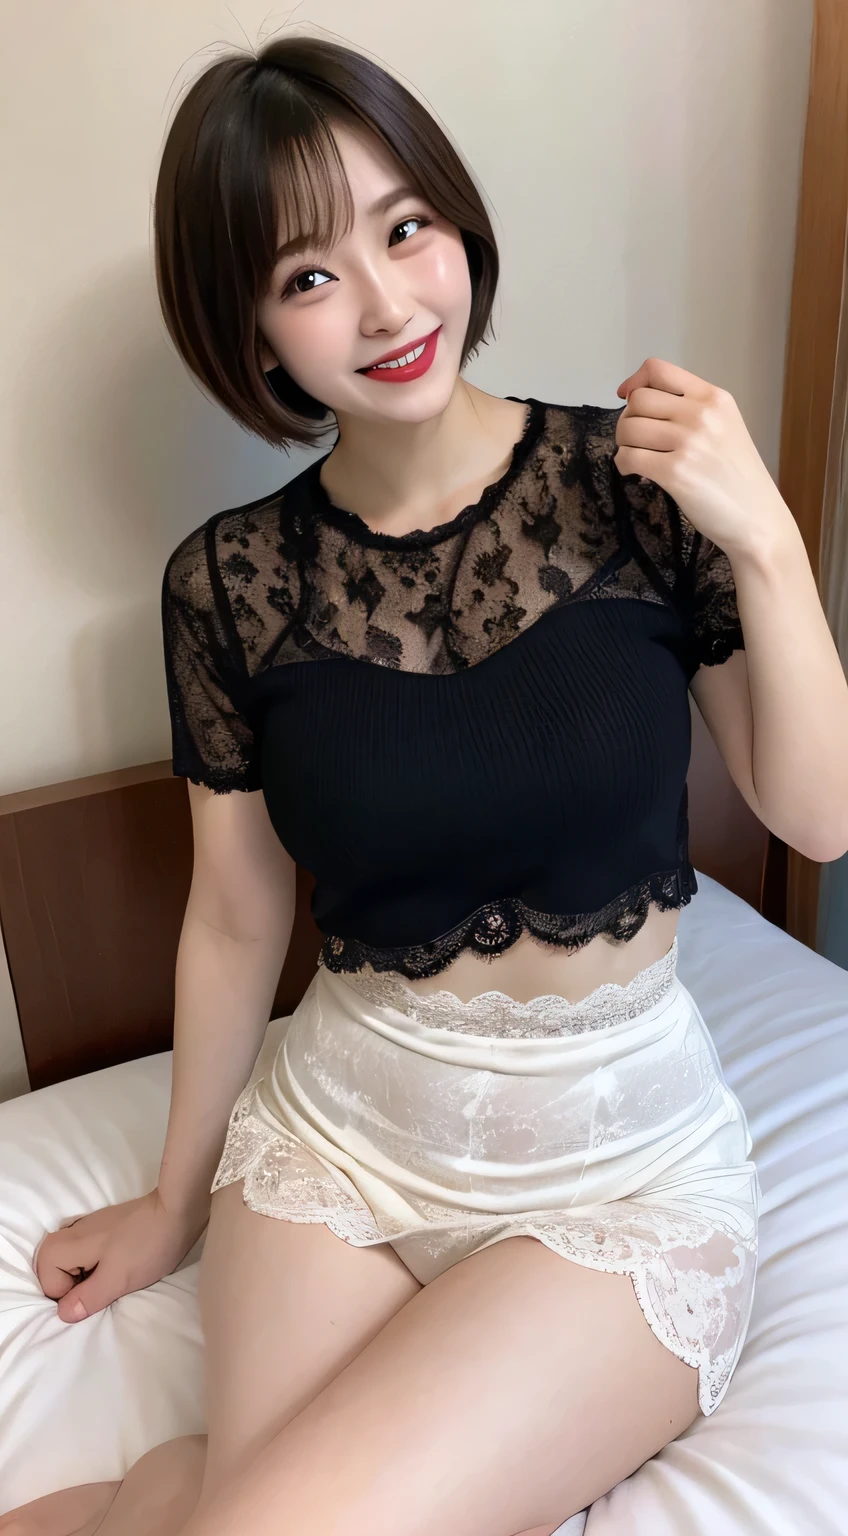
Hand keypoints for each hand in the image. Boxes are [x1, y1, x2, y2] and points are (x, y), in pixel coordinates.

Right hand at [34, 1189, 208, 1323]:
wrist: (177, 1209)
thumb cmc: (147, 1245)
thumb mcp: (117, 1279)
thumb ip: (87, 1298)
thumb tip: (63, 1314)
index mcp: (62, 1245)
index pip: (49, 1287)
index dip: (71, 1297)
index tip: (99, 1291)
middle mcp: (66, 1233)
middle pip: (54, 1275)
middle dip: (76, 1289)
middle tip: (105, 1288)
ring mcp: (84, 1228)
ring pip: (71, 1266)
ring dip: (87, 1280)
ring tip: (115, 1279)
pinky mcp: (101, 1228)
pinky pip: (86, 1256)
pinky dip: (96, 1267)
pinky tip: (120, 1267)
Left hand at [614, 357, 793, 557]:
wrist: (757, 519)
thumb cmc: (738, 478)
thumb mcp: (725, 427)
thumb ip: (692, 410)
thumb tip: (640, 402)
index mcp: (714, 397)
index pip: (658, 369)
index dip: (635, 382)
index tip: (627, 398)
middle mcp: (702, 413)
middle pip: (637, 400)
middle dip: (628, 420)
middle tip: (637, 440)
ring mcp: (688, 442)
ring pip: (628, 428)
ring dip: (624, 444)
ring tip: (639, 457)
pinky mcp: (675, 472)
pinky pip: (628, 457)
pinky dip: (624, 465)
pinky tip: (636, 473)